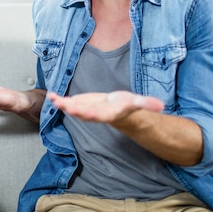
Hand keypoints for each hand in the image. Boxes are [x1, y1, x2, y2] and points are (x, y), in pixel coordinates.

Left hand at [48, 90, 163, 123]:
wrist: (117, 108)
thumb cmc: (127, 106)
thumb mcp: (138, 104)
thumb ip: (148, 104)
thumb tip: (161, 105)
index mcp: (110, 114)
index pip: (102, 115)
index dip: (94, 114)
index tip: (87, 113)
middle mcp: (96, 114)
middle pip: (85, 113)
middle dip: (76, 110)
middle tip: (66, 106)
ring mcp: (86, 109)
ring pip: (74, 108)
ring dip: (63, 105)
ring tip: (54, 100)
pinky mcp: (80, 104)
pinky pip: (69, 103)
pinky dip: (60, 100)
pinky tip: (51, 95)